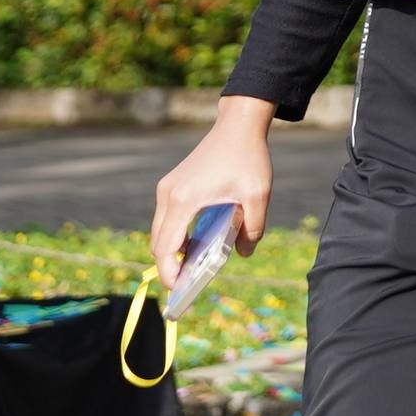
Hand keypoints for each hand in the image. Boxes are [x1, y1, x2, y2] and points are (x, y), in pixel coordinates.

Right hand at [150, 101, 276, 279]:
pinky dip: (174, 235)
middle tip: (189, 285)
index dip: (169, 273)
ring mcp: (167, 188)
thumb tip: (243, 254)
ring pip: (160, 231)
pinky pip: (166, 218)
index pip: (166, 248)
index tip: (180, 291)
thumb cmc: (248, 157)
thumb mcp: (258, 195)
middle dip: (169, 267)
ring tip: (194, 267)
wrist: (237, 125)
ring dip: (172, 250)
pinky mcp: (172, 184)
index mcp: (184, 200)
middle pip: (158, 243)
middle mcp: (169, 194)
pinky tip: (195, 242)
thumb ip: (253, 229)